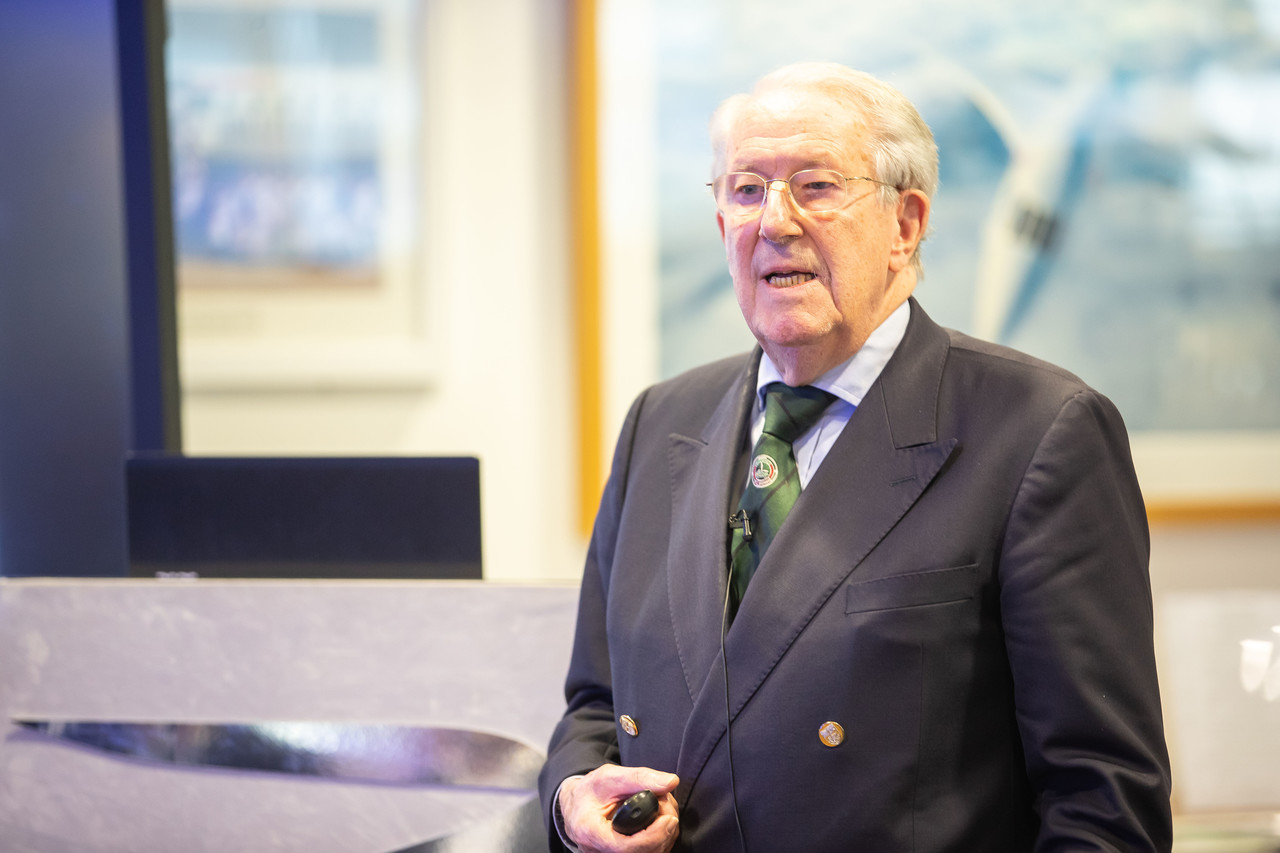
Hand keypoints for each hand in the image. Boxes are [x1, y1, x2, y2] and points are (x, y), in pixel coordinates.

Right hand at [559, 764, 679, 852]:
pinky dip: (658, 840)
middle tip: (667, 804)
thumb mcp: (610, 776)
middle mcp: (599, 851)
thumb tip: (670, 782)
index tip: (669, 819)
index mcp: (591, 832)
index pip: (626, 846)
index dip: (653, 836)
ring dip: (664, 835)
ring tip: (662, 809)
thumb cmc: (589, 792)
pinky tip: (658, 823)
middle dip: (663, 830)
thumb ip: (640, 778)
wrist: (576, 806)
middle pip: (642, 852)